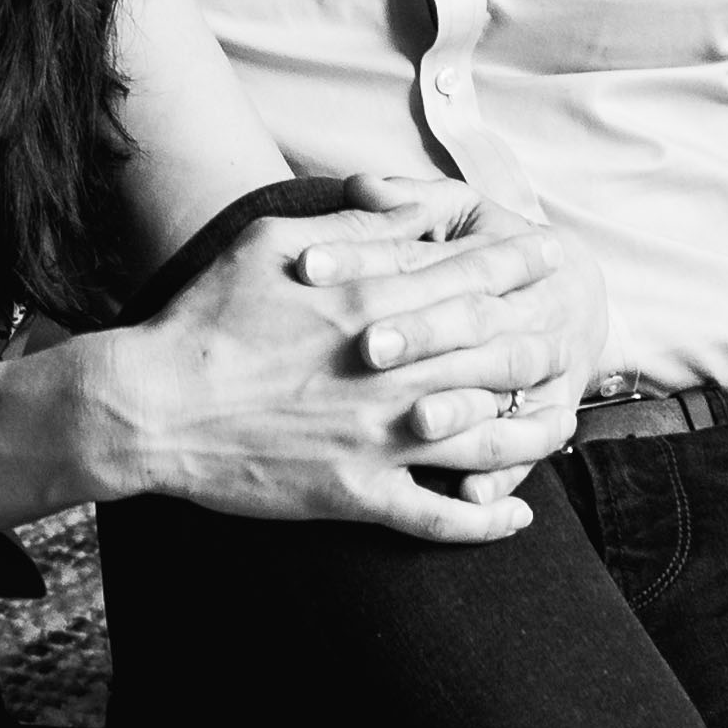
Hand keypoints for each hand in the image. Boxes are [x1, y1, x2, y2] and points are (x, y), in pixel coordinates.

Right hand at [69, 179, 576, 540]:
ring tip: (562, 427)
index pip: (469, 278)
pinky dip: (485, 519)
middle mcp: (389, 370)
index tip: (555, 255)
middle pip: (494, 352)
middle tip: (576, 334)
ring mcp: (378, 437)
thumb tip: (418, 208)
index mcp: (370, 301)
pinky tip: (515, 517)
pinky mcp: (357, 493)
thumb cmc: (205, 316)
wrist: (151, 406)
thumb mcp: (273, 241)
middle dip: (543, 339)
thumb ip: (356, 225)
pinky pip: (439, 516)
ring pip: (487, 438)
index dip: (519, 266)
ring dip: (534, 433)